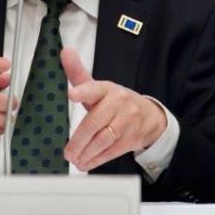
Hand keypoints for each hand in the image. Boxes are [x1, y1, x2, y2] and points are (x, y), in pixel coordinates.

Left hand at [62, 48, 166, 170]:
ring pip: (103, 140)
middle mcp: (118, 102)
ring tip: (74, 159)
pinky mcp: (132, 138)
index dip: (82, 91)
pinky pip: (111, 151)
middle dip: (79, 140)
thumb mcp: (98, 87)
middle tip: (67, 152)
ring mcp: (127, 121)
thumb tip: (65, 52)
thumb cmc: (115, 101)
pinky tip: (85, 163)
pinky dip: (96, 160)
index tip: (71, 94)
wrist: (149, 116)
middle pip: (95, 123)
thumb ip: (78, 73)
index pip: (93, 88)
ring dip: (86, 153)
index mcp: (107, 88)